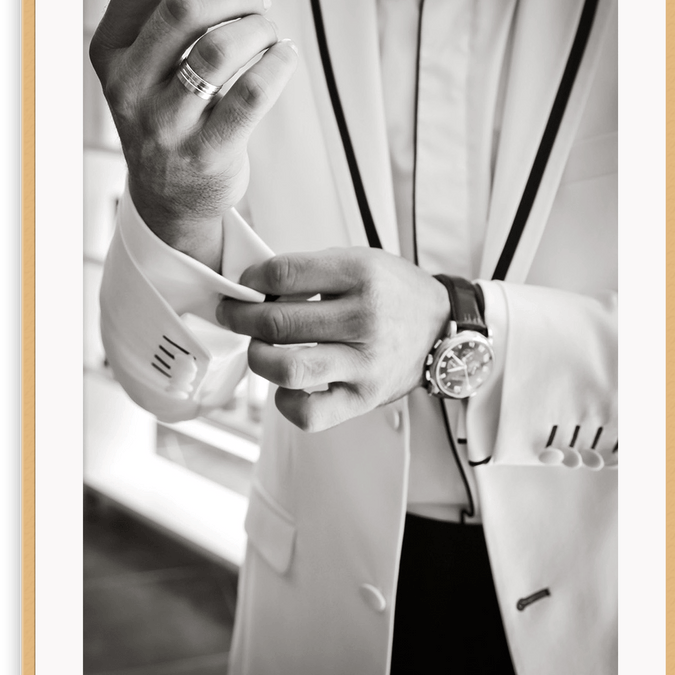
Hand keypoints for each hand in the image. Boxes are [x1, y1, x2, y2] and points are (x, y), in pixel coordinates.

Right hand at [89, 0, 297, 269]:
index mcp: (110, 52)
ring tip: (270, 32)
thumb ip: (166, 16)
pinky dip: (278, 63)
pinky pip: (252, 93)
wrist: (169, 198)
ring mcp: (164, 124)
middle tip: (260, 0)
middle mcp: (128, 88)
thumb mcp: (144, 65)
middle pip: (183, 8)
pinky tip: (285, 57)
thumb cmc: (168, 114)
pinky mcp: (206, 153)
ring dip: (258, 27)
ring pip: (218, 48)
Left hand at [216, 248, 450, 431]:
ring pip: (287, 369)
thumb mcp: (358, 262)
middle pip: (277, 322)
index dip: (252, 280)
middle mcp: (365, 319)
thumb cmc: (392, 293)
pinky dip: (285, 401)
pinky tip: (286, 385)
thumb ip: (309, 271)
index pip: (284, 273)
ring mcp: (365, 363)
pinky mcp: (364, 398)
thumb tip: (253, 288)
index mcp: (362, 275)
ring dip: (258, 358)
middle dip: (240, 318)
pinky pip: (309, 413)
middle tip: (233, 315)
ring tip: (259, 349)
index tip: (244, 285)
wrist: (440, 328)